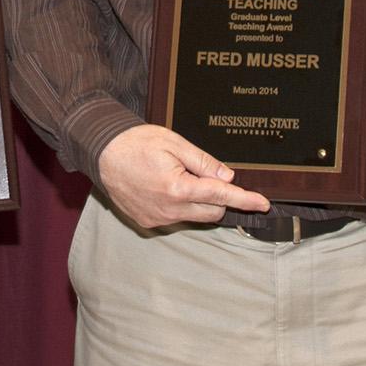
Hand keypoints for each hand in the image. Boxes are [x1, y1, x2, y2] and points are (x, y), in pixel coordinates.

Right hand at [96, 124, 270, 229]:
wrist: (102, 153)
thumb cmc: (137, 143)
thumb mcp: (174, 143)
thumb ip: (204, 162)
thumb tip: (228, 177)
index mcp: (177, 187)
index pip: (221, 195)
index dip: (245, 199)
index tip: (263, 204)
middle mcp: (168, 209)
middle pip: (212, 211)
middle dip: (219, 196)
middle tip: (206, 174)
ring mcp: (157, 219)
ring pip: (194, 216)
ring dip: (198, 201)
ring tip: (178, 177)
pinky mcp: (147, 222)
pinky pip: (176, 218)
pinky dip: (180, 206)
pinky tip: (164, 187)